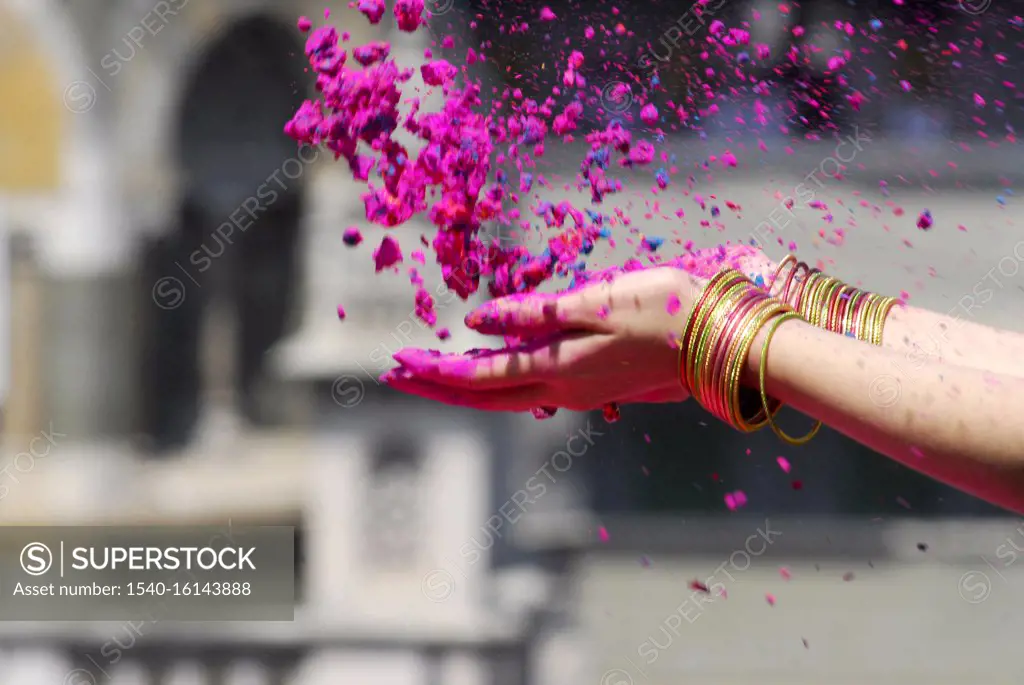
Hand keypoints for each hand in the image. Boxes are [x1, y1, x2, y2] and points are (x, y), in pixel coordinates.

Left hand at [384, 266, 703, 410]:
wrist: (717, 341)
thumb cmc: (660, 310)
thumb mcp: (593, 304)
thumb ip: (532, 316)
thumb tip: (476, 322)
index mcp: (554, 369)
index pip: (477, 375)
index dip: (434, 370)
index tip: (397, 363)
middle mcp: (558, 389)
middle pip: (481, 395)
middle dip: (435, 386)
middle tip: (394, 376)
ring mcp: (575, 391)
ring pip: (502, 397)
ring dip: (461, 387)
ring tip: (429, 374)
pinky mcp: (590, 384)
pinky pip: (527, 390)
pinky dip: (494, 383)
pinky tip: (487, 372)